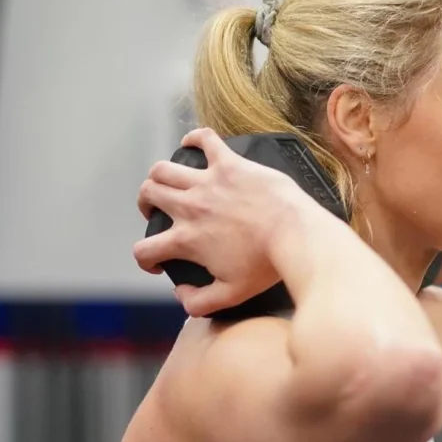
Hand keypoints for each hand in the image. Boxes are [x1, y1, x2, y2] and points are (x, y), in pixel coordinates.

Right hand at [133, 128, 311, 316]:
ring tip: (170, 181)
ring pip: (164, 169)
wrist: (297, 236)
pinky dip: (194, 139)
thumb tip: (181, 294)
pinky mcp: (230, 164)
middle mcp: (190, 208)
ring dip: (161, 175)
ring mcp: (208, 182)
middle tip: (159, 211)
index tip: (159, 261)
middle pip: (148, 195)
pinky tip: (193, 143)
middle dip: (147, 204)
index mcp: (187, 240)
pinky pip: (204, 140)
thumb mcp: (232, 295)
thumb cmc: (269, 265)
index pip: (143, 249)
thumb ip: (199, 302)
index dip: (146, 258)